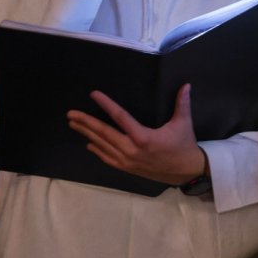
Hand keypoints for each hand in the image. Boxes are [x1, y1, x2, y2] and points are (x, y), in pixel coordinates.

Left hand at [66, 84, 207, 185]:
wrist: (186, 172)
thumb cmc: (184, 145)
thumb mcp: (183, 123)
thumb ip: (182, 103)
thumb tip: (186, 85)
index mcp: (143, 137)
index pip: (120, 117)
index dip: (106, 105)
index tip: (94, 95)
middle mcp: (131, 149)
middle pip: (104, 133)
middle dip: (86, 122)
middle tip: (71, 114)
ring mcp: (127, 160)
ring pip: (103, 145)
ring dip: (87, 134)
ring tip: (74, 124)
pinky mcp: (128, 168)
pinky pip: (108, 158)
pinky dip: (97, 150)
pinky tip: (88, 144)